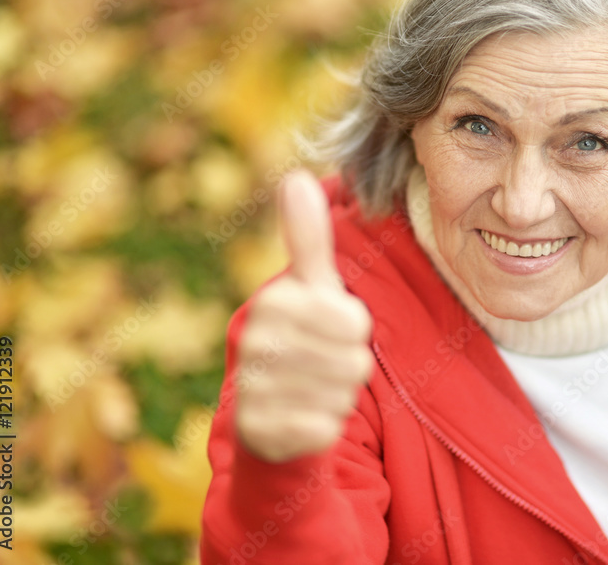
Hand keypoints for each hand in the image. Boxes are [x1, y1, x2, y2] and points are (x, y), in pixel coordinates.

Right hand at [235, 170, 373, 461]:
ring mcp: (253, 388)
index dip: (353, 332)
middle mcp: (256, 343)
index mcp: (274, 303)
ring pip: (341, 394)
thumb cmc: (300, 340)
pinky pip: (325, 428)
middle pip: (353, 360)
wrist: (266, 414)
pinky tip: (302, 419)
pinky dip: (324, 427)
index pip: (354, 321)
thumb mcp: (309, 287)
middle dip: (349, 367)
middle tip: (321, 366)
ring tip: (311, 390)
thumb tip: (296, 176)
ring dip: (338, 396)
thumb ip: (307, 237)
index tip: (329, 332)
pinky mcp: (258, 431)